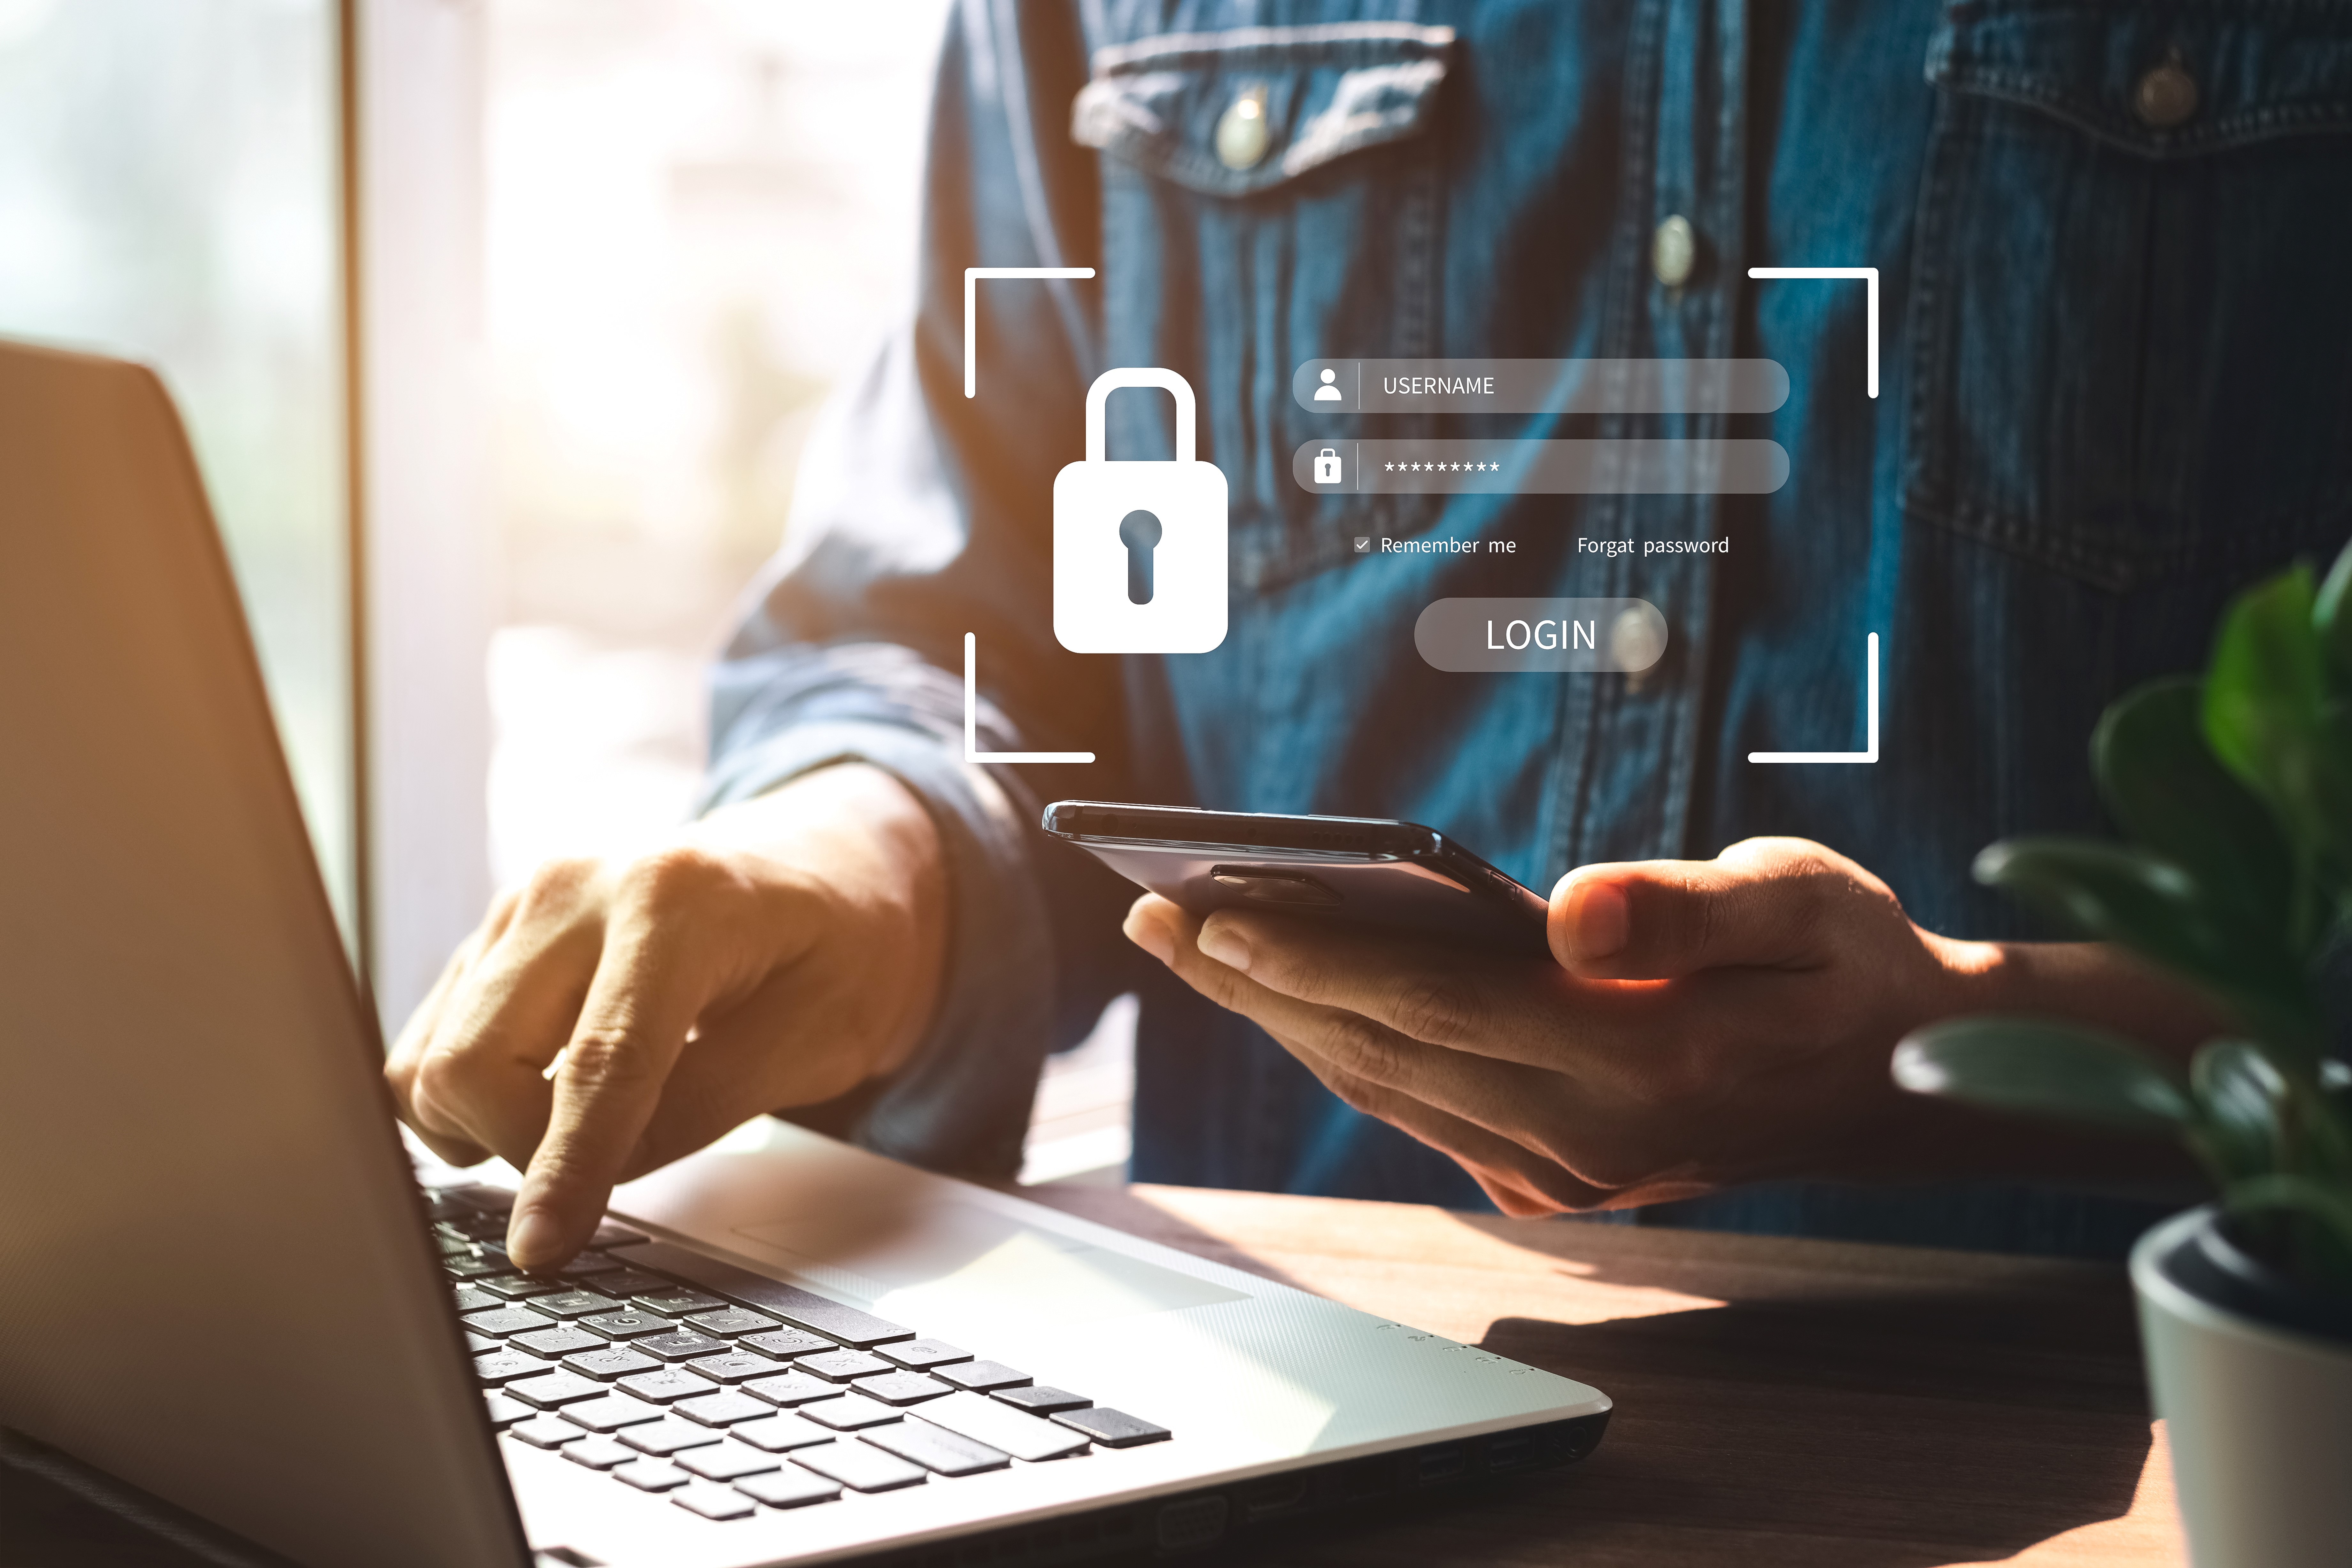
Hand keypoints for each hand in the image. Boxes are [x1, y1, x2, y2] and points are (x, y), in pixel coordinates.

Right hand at [386, 763, 945, 1266]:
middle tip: (606, 1163)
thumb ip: (704, 1106)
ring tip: (582, 1123)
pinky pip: (433, 1043)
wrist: (825, 866)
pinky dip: (472, 1097)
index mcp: (674, 898)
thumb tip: (591, 1179)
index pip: (600, 1061)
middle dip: (522, 1149)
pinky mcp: (492, 936)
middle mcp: (575, 888)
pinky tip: (545, 1095)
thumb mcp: (819, 1036)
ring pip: (432, 1060)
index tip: (541, 1250)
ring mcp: (520, 906)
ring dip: (488, 1126)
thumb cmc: (841, 944)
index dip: (565, 1168)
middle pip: (475, 1061)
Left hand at [1123, 837, 2214, 1215]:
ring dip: (1282, 1017)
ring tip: (1194, 945)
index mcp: (1640, 1061)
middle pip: (1381, 1046)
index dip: (1311, 953)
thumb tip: (1569, 910)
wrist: (1898, 1080)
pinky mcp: (1554, 1178)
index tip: (1210, 908)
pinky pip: (1420, 1108)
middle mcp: (1585, 1138)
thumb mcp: (1803, 900)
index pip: (1431, 998)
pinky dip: (1344, 1050)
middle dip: (1257, 980)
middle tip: (1151, 911)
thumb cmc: (1846, 964)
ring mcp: (1565, 1172)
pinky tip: (1289, 1000)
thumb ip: (1688, 906)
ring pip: (1385, 1084)